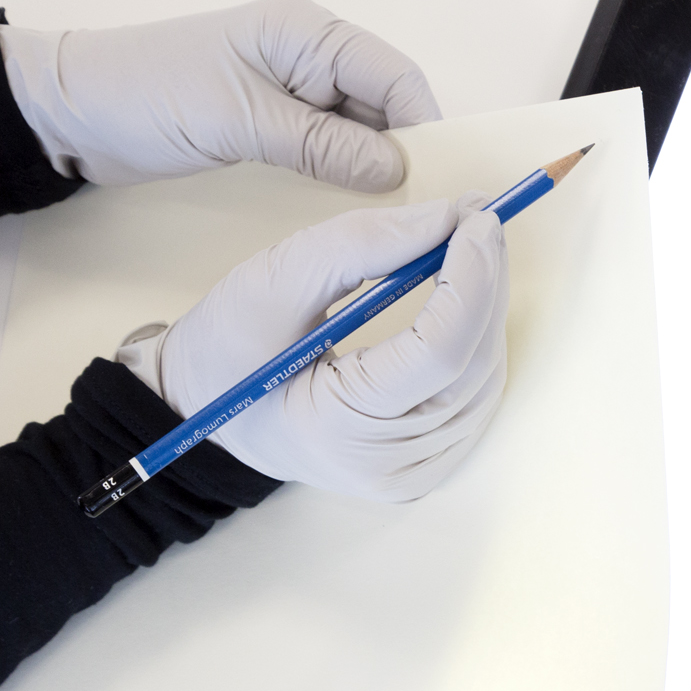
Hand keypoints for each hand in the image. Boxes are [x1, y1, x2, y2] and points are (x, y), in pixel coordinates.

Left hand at [0, 0, 439, 190]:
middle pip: (389, 105)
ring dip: (379, 169)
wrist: (72, 111)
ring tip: (392, 214)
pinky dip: (349, 175)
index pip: (396, 76)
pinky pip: (335, 148)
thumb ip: (324, 146)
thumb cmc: (148, 95)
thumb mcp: (242, 121)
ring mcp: (296, 91)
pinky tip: (356, 205)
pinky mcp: (279, 123)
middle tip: (420, 208)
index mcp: (307, 34)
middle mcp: (311, 56)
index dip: (423, 127)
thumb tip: (397, 170)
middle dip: (407, 151)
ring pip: (366, 131)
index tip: (436, 181)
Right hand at [118, 196, 508, 501]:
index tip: (476, 217)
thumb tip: (447, 217)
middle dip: (485, 284)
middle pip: (472, 367)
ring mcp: (413, 472)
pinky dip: (475, 339)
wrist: (206, 409)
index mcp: (338, 432)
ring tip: (468, 249)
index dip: (470, 280)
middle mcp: (387, 466)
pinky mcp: (427, 464)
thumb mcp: (270, 281)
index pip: (438, 355)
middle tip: (478, 217)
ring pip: (484, 381)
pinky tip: (462, 297)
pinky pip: (473, 397)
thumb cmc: (227, 350)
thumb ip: (357, 245)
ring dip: (485, 309)